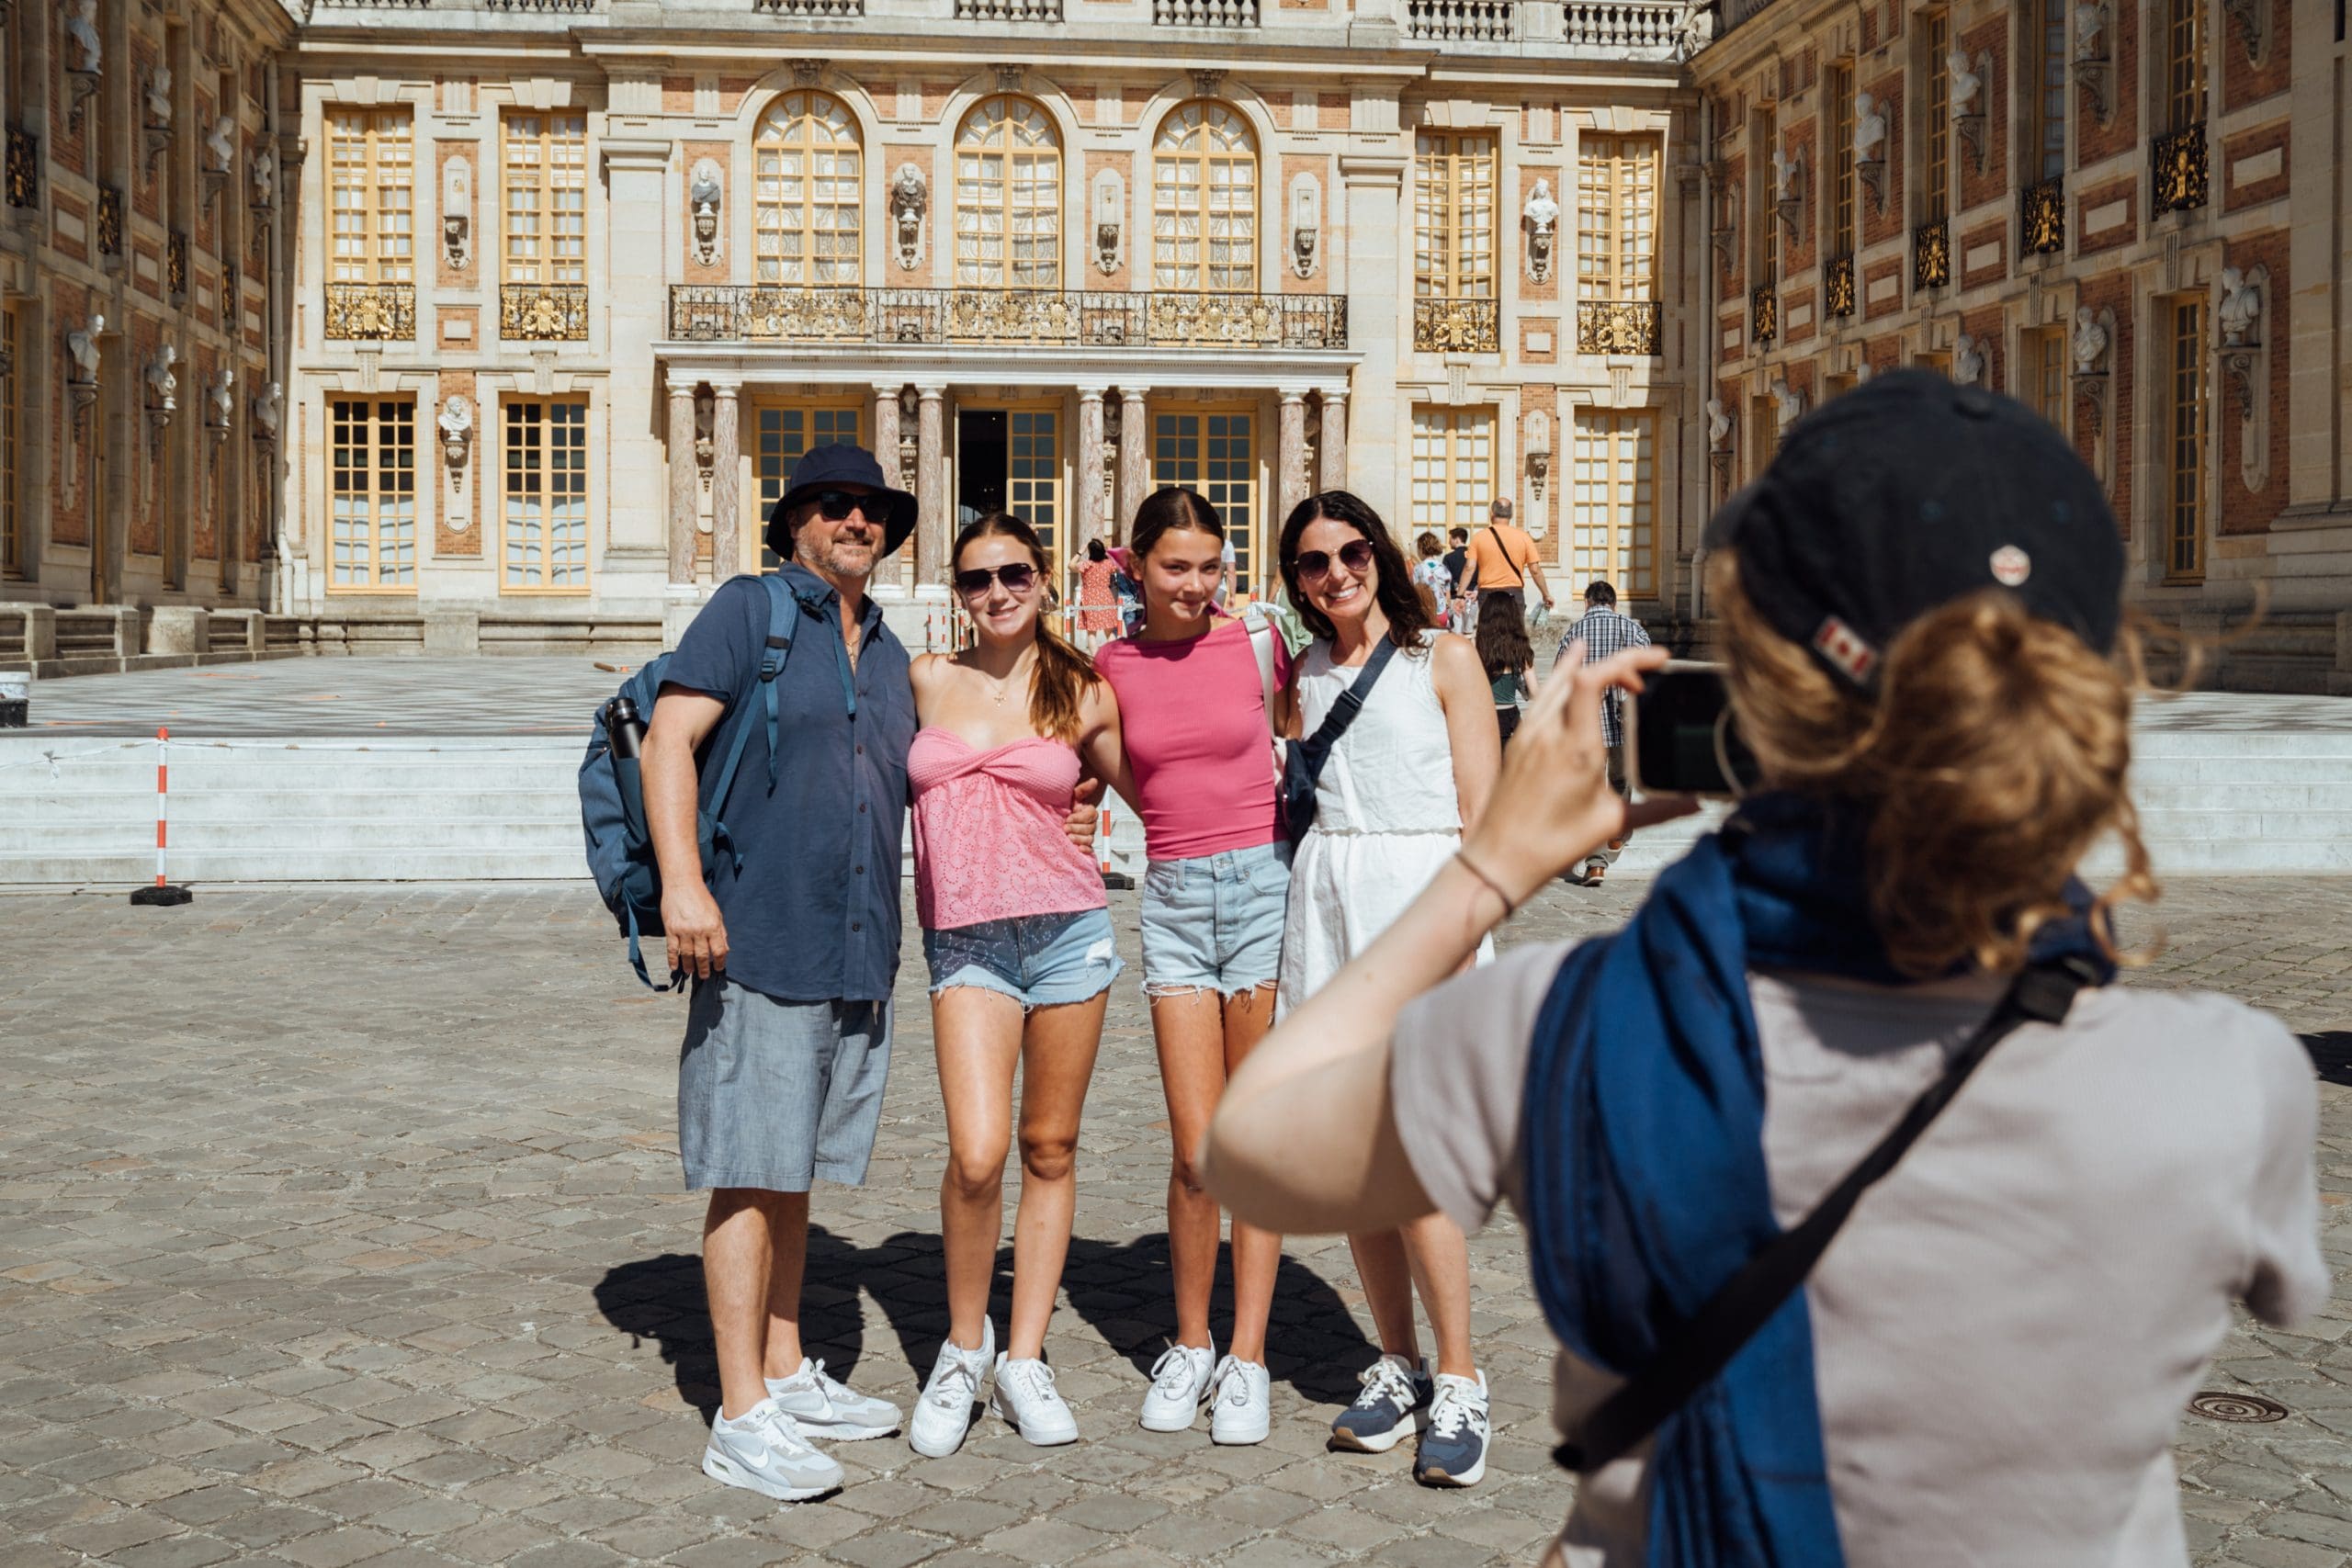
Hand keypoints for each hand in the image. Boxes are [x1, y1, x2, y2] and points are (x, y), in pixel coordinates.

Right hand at [663, 882, 728, 980]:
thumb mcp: (716, 913)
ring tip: (690, 972)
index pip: (719, 950)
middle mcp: (699, 930)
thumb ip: (721, 931)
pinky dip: (673, 960)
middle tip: (704, 976)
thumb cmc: (701, 897)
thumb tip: (725, 949)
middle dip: (704, 968)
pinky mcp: (671, 929)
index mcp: (713, 926)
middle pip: (703, 955)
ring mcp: (683, 931)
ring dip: (689, 966)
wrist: (682, 884)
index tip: (719, 968)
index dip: (720, 962)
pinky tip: (675, 967)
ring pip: (687, 954)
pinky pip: (672, 949)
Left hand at [1065, 776, 1104, 852]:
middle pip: (1091, 827)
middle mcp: (1088, 823)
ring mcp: (1086, 835)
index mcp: (1086, 811)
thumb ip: (1082, 789)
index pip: (1091, 814)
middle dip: (1078, 828)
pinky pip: (1089, 849)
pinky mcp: (1083, 845)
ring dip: (1080, 839)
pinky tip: (1079, 849)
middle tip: (1066, 828)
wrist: (1050, 818)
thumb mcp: (1069, 796)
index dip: (1080, 817)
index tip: (1069, 817)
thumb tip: (1094, 780)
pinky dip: (1085, 850)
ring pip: (1089, 838)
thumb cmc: (1060, 807)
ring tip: (1069, 838)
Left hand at [1459, 639, 1694, 904]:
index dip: (1627, 659)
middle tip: (1645, 677)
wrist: (1498, 858)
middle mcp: (1548, 733)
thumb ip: (1659, 808)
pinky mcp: (1518, 741)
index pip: (1594, 679)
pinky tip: (1570, 666)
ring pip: (1558, 680)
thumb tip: (1696, 803)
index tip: (1657, 660)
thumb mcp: (1612, 824)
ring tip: (1617, 661)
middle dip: (1619, 664)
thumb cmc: (1551, 845)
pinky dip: (1561, 676)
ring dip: (1590, 665)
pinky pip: (1541, 695)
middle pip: (1580, 672)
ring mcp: (1529, 734)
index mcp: (1576, 748)